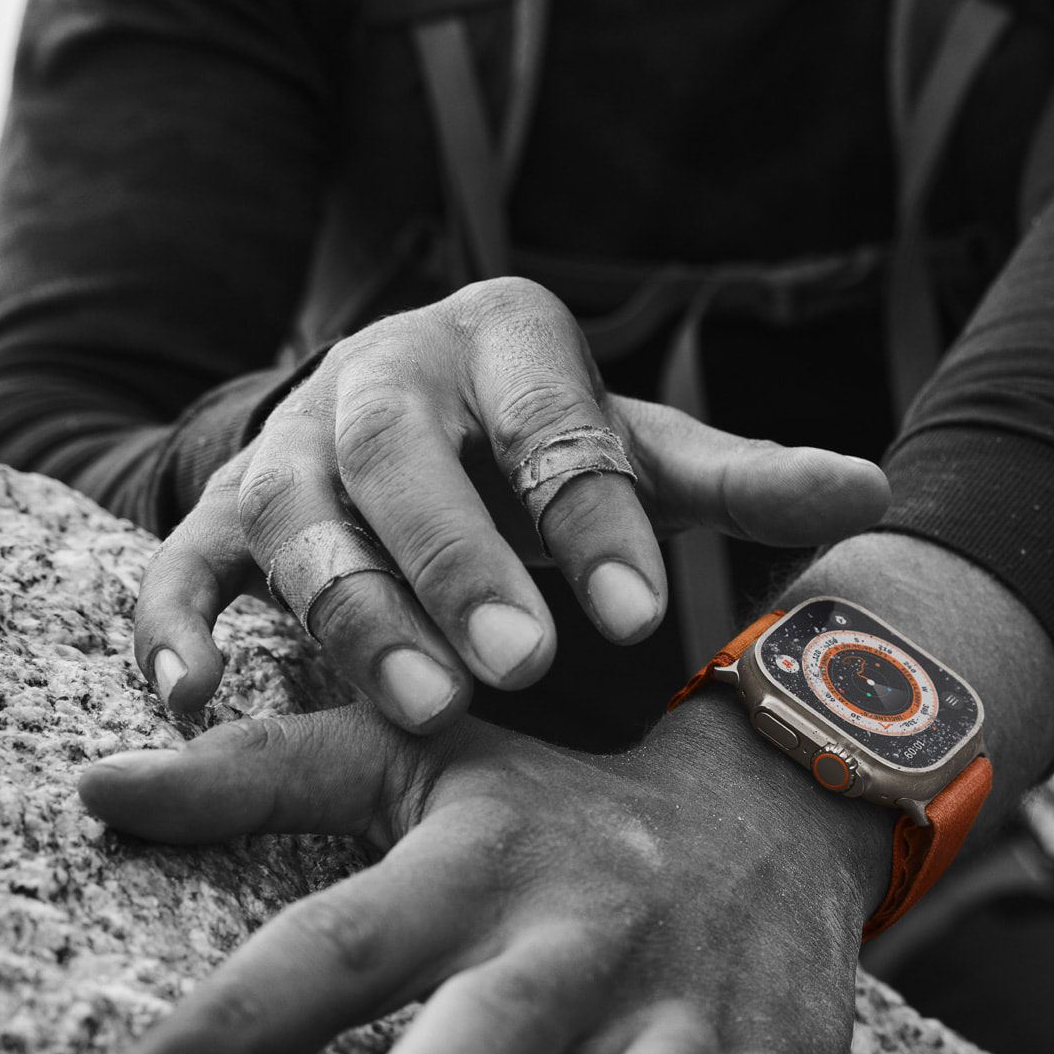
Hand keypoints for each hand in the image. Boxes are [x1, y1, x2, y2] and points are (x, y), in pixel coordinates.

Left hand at [78, 692, 893, 1053]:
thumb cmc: (567, 808)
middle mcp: (581, 942)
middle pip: (485, 1035)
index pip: (340, 940)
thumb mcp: (427, 758)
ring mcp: (689, 1013)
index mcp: (482, 867)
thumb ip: (264, 772)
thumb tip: (97, 782)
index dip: (233, 1025)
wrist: (777, 794)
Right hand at [135, 278, 890, 731]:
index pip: (549, 422)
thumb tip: (874, 493)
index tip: (638, 615)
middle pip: (402, 458)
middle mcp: (383, 381)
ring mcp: (291, 447)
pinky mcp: (224, 513)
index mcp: (501, 344)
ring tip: (425, 709)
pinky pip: (186, 565)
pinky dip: (179, 626)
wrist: (403, 408)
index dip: (590, 515)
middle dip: (458, 561)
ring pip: (301, 523)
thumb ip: (741, 482)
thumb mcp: (642, 450)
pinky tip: (195, 698)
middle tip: (523, 665)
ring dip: (355, 616)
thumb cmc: (542, 443)